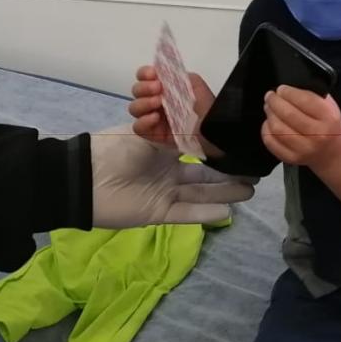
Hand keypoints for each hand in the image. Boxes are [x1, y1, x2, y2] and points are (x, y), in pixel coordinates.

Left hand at [90, 129, 254, 227]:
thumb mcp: (152, 133)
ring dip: (225, 192)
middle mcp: (168, 169)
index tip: (245, 146)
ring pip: (200, 193)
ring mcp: (164, 192)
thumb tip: (214, 127)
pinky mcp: (157, 213)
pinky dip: (205, 214)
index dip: (222, 148)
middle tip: (257, 172)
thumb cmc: (117, 148)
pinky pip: (186, 214)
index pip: (200, 147)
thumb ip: (183, 133)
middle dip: (230, 173)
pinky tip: (227, 211)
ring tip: (251, 190)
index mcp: (165, 145)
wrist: (83, 178)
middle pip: (205, 173)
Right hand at [128, 66, 220, 156]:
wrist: (212, 128)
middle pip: (136, 91)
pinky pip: (137, 127)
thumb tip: (159, 72)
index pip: (144, 76)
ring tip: (158, 103)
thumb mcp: (195, 84)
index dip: (144, 73)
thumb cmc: (205, 106)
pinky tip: (156, 118)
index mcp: (163, 87)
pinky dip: (143, 121)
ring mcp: (152, 117)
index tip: (153, 74)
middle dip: (144, 87)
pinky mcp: (152, 134)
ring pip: (134, 108)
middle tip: (158, 89)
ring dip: (144, 103)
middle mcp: (154, 100)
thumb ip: (177, 76)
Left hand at [261, 86, 340, 168]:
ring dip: (269, 114)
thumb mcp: (330, 106)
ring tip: (269, 107)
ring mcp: (304, 149)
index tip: (281, 89)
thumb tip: (289, 88)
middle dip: (274, 101)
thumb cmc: (329, 125)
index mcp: (328, 117)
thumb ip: (314, 95)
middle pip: (288, 114)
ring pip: (277, 129)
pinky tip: (269, 123)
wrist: (333, 152)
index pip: (304, 100)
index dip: (288, 92)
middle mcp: (318, 134)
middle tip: (270, 96)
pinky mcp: (292, 158)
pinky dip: (266, 130)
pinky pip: (271, 142)